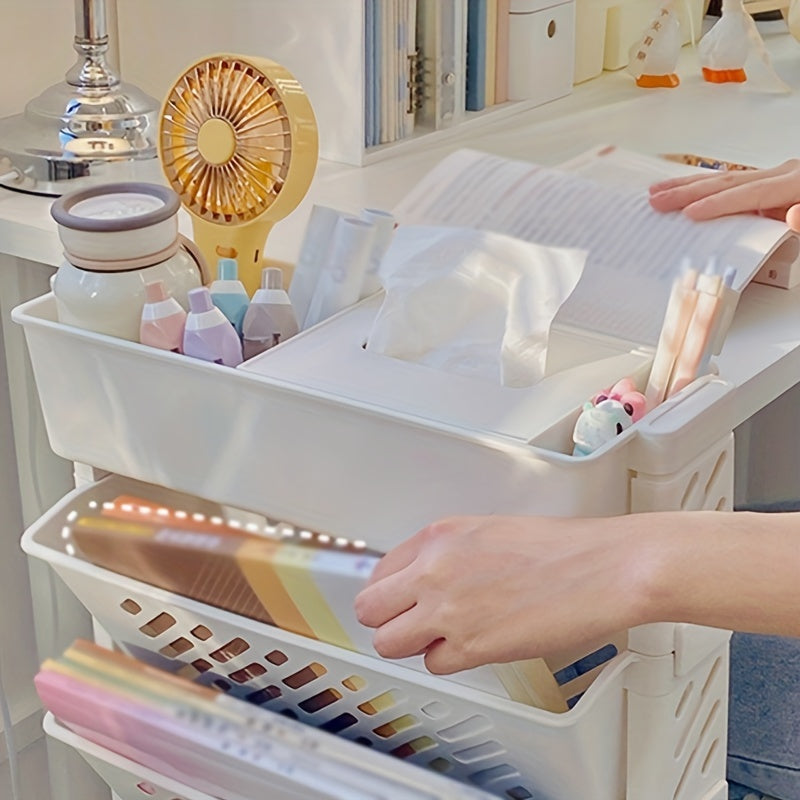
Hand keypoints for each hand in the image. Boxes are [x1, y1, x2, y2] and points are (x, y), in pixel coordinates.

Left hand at [354, 514, 659, 673]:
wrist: (602, 569)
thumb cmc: (561, 549)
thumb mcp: (489, 530)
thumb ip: (448, 553)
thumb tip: (425, 576)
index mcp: (439, 535)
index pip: (378, 570)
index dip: (388, 590)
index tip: (395, 600)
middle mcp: (434, 570)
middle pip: (370, 609)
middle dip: (386, 619)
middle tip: (406, 622)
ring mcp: (448, 610)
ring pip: (388, 642)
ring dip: (410, 644)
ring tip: (438, 637)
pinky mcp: (470, 646)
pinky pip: (433, 664)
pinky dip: (448, 660)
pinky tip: (473, 644)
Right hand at [649, 159, 799, 230]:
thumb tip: (795, 215)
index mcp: (798, 183)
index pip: (749, 194)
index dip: (718, 204)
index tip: (689, 214)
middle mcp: (785, 174)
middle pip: (727, 180)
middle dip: (687, 191)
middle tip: (657, 200)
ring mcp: (778, 177)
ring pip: (724, 178)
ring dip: (688, 186)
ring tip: (657, 192)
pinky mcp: (773, 185)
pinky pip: (731, 183)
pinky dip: (704, 186)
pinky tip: (686, 189)